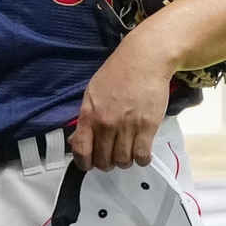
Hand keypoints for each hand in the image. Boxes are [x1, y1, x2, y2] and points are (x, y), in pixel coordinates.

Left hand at [70, 41, 172, 170]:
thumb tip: (76, 141)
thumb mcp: (92, 93)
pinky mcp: (148, 126)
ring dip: (124, 161)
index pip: (81, 150)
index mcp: (89, 114)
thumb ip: (85, 119)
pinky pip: (142, 156)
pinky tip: (140, 151)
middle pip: (104, 160)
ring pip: (123, 161)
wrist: (143, 60)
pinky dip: (141, 159)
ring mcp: (128, 126)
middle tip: (110, 156)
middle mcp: (107, 123)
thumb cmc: (116, 74)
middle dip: (106, 163)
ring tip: (126, 151)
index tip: (88, 165)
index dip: (84, 163)